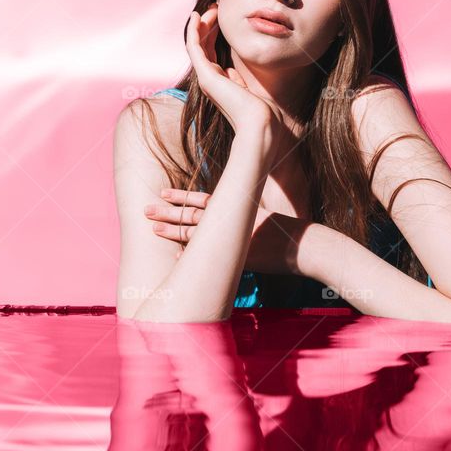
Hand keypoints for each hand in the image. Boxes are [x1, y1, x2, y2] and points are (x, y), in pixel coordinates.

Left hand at [145, 188, 304, 273]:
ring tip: (152, 227)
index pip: (202, 201)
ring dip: (173, 230)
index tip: (163, 192)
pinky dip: (192, 255)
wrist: (305, 246)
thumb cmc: (290, 233)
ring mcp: (232, 239)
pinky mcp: (236, 258)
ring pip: (196, 233)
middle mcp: (231, 222)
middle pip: (193, 215)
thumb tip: (238, 217)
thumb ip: (248, 217)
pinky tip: (174, 256)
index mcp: (237, 209)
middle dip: (168, 211)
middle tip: (146, 208)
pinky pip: (209, 257)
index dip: (182, 197)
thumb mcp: (266, 217)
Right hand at [185, 3, 282, 137]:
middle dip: (208, 25)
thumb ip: (238, 79)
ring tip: (210, 8)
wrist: (259, 125)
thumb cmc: (261, 111)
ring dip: (201, 24)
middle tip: (216, 7)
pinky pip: (195, 48)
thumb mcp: (250, 89)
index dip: (214, 32)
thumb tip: (233, 70)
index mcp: (220, 82)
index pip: (211, 51)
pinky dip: (194, 31)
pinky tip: (197, 16)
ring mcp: (206, 77)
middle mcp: (210, 79)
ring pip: (197, 44)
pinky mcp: (207, 76)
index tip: (222, 16)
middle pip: (203, 45)